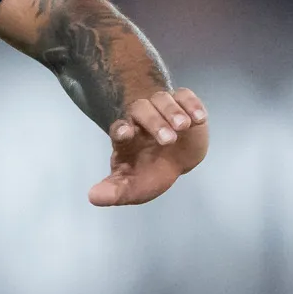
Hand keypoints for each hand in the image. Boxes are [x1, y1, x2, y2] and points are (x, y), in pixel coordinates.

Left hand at [89, 87, 208, 206]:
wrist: (177, 162)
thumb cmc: (150, 174)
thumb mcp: (133, 188)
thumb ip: (115, 191)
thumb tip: (94, 198)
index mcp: (125, 137)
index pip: (118, 128)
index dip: (121, 129)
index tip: (126, 133)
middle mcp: (141, 118)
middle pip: (140, 109)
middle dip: (154, 122)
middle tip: (168, 140)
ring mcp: (162, 109)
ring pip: (162, 99)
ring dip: (172, 111)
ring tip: (184, 126)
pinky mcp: (183, 105)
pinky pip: (184, 95)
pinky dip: (191, 104)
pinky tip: (199, 118)